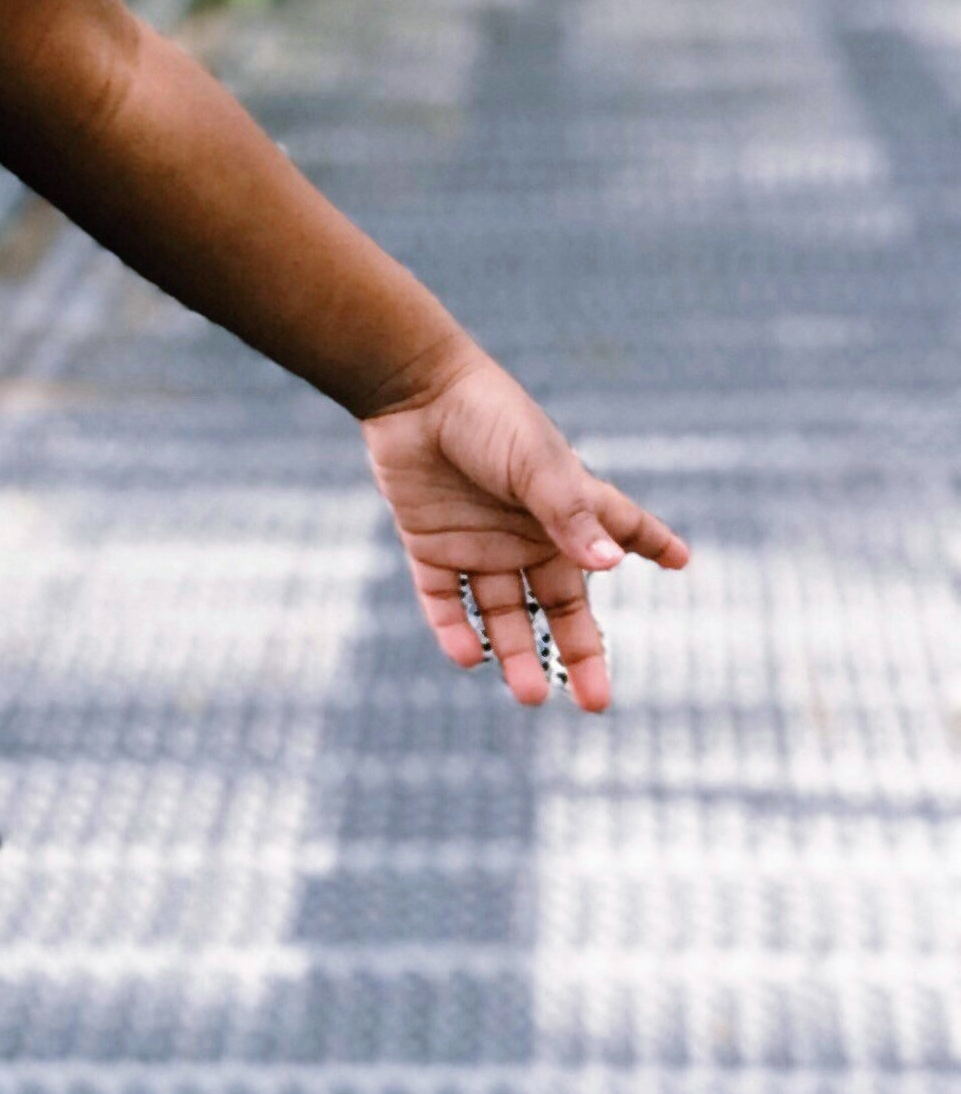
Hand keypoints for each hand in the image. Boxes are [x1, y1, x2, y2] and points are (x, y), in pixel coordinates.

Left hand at [360, 342, 688, 711]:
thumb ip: (570, 516)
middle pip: (561, 603)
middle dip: (579, 651)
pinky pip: (444, 598)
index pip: (620, 529)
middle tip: (595, 702)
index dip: (652, 541)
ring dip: (514, 653)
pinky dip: (454, 629)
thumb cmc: (485, 417)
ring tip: (528, 696)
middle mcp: (527, 531)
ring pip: (503, 612)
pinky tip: (466, 655)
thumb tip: (613, 566)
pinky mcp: (431, 544)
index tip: (682, 560)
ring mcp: (479, 542)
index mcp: (566, 506)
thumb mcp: (536, 465)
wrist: (410, 391)